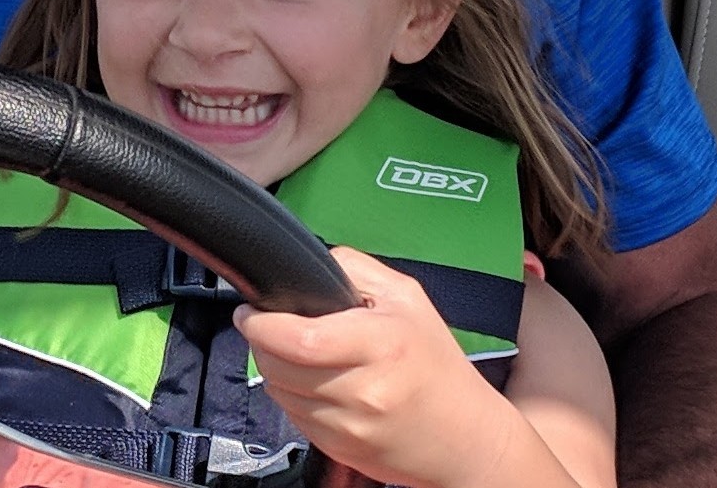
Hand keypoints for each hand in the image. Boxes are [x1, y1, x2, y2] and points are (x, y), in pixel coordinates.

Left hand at [234, 247, 520, 487]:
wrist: (465, 436)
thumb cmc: (435, 363)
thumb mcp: (406, 297)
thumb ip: (353, 269)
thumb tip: (305, 266)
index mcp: (381, 343)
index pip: (299, 338)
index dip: (262, 324)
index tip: (251, 312)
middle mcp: (363, 390)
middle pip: (277, 365)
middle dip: (262, 342)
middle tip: (271, 327)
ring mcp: (349, 426)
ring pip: (278, 392)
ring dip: (275, 369)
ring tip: (300, 354)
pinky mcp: (338, 450)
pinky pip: (293, 417)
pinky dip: (293, 396)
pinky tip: (318, 384)